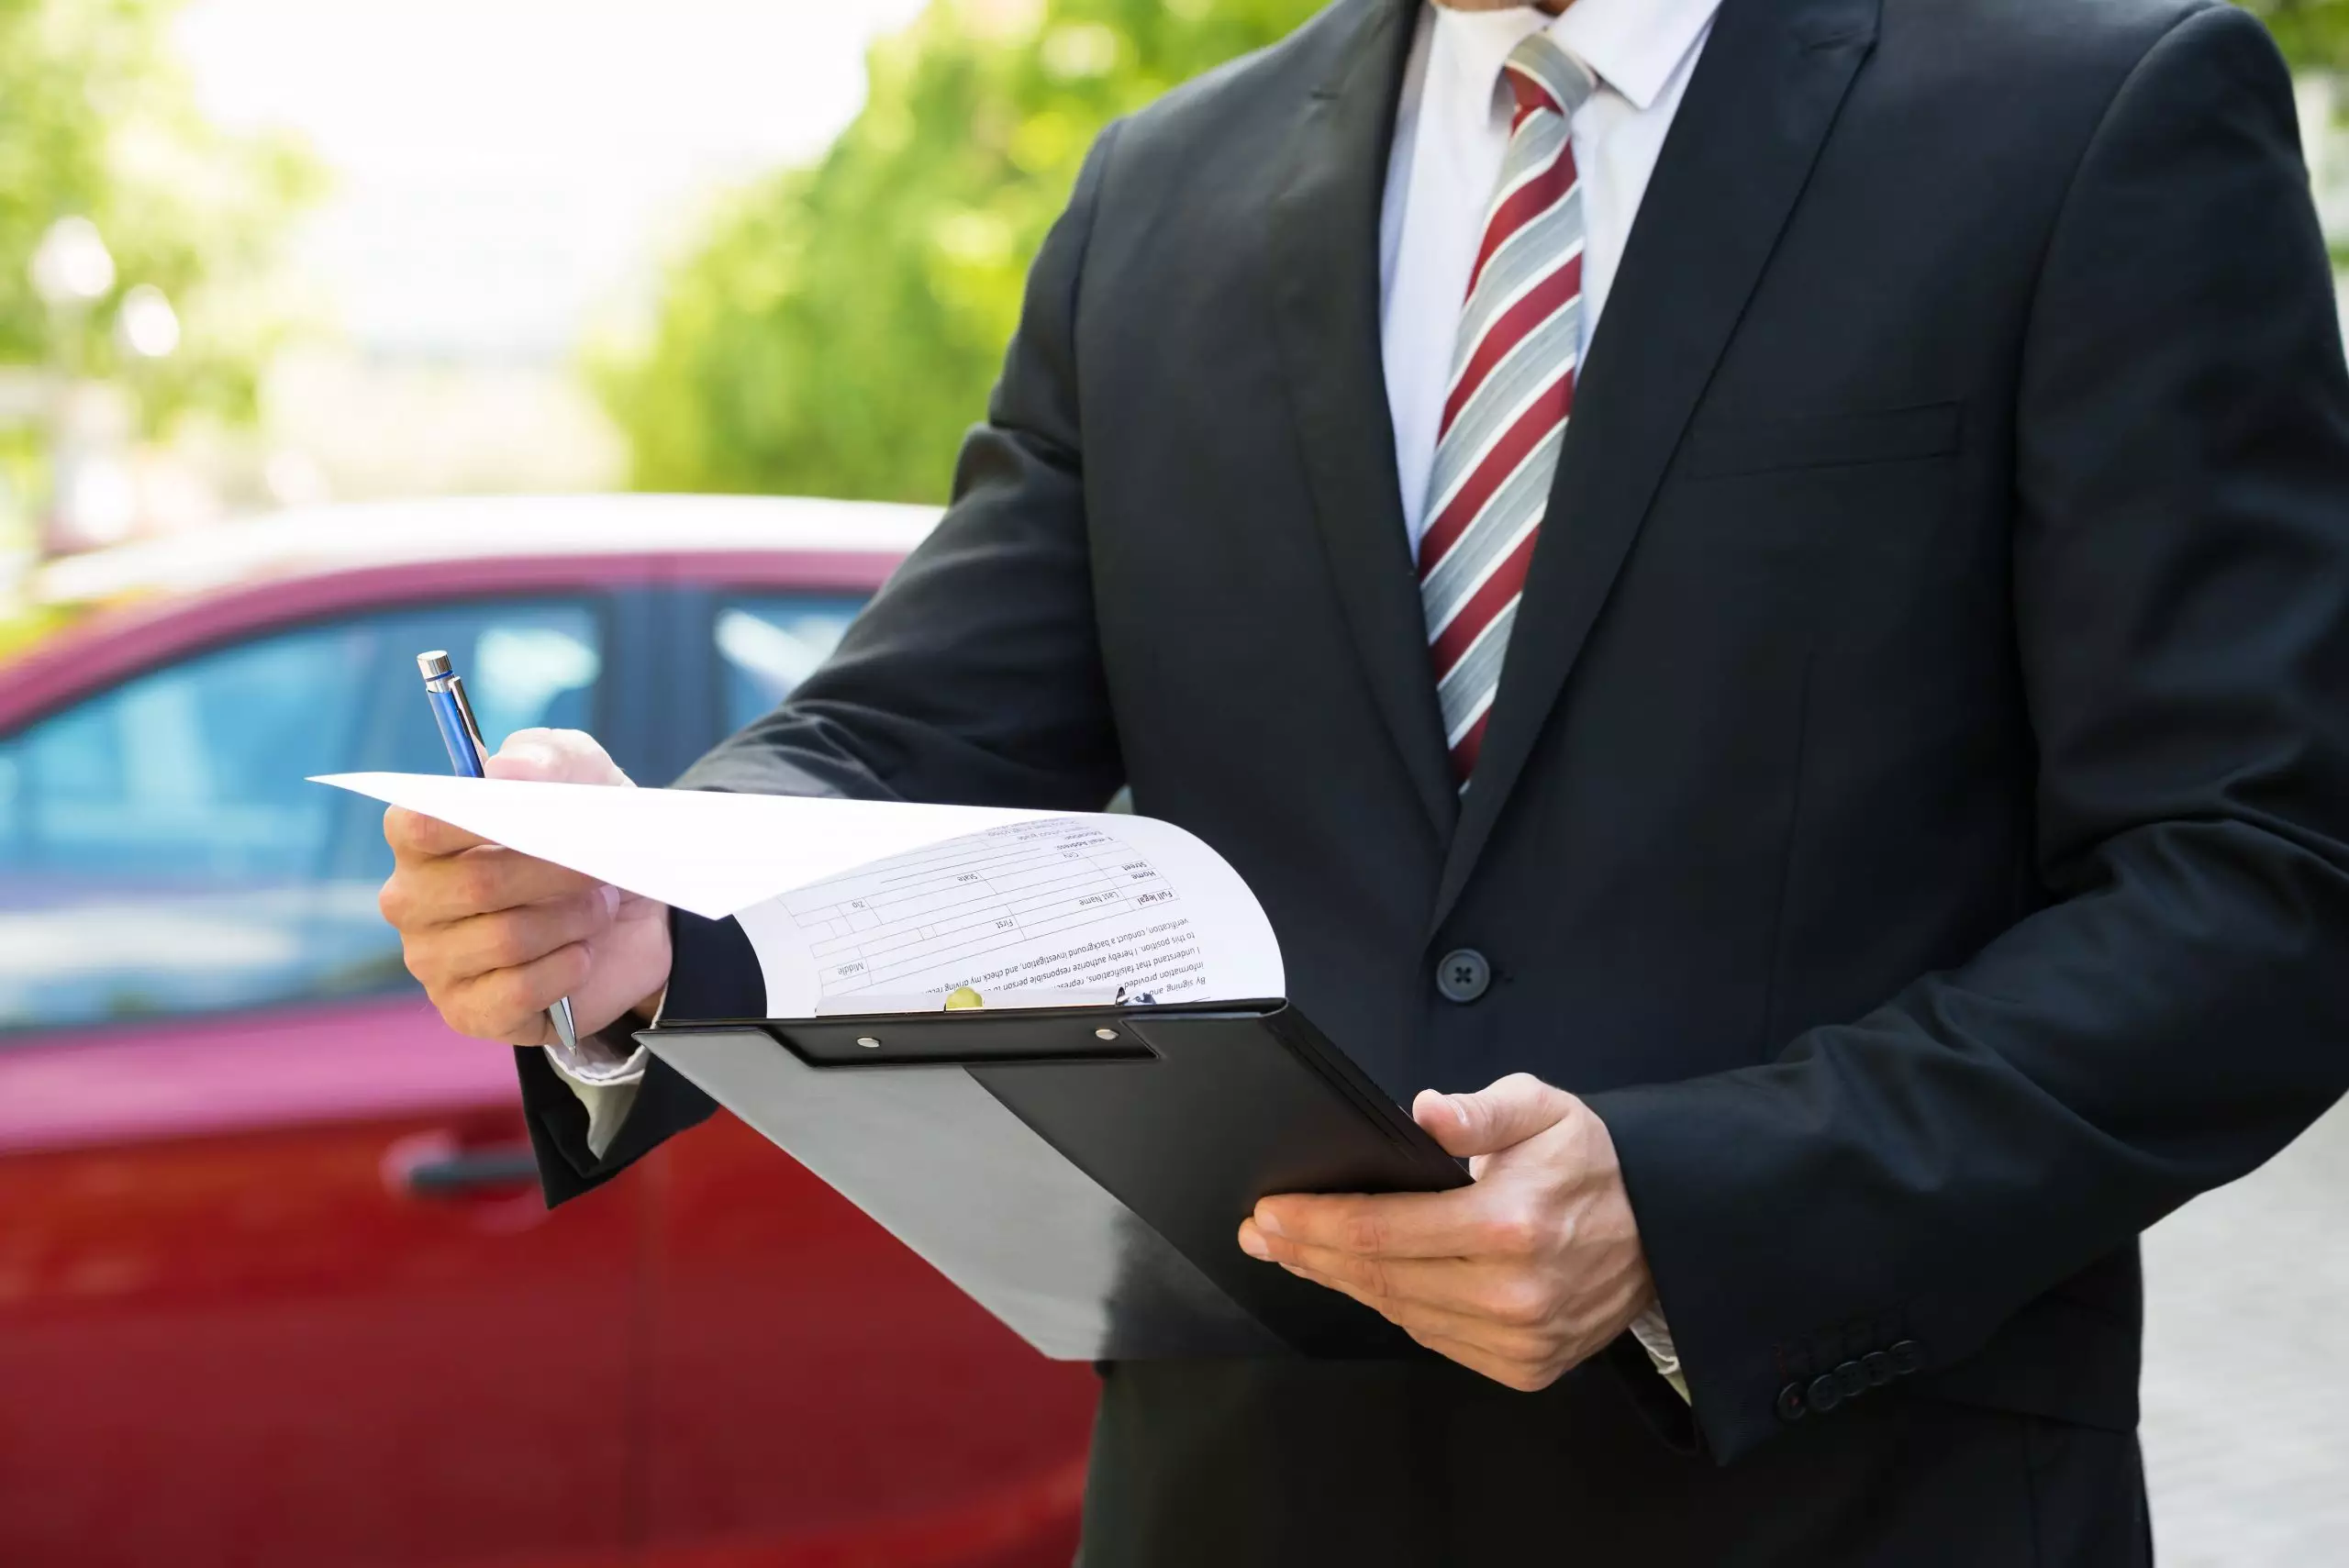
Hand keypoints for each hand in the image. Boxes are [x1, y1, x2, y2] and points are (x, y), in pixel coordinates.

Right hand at [378, 728, 671, 1045]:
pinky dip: (564, 970)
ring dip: (571, 921)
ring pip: (506, 939)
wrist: (636, 917)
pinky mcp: (468, 1011)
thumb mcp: (585, 778)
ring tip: (596, 910)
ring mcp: (434, 961)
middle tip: (596, 869)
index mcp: (422, 838)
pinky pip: (516, 992)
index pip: (416, 823)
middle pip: (477, 884)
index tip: (528, 814)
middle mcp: (413, 900)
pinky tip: (580, 955)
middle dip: (555, 874)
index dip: (472, 818)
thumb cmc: (586, 835)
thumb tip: (501, 771)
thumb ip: (544, 759)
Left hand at [1238, 1073, 1654, 1392]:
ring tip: (1297, 1254)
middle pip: (1378, 1278)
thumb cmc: (1593, 1163)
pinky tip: (1362, 1282)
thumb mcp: (1544, 1108)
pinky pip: (1435, 1338)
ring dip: (1340, 1282)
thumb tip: (1426, 1112)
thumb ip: (1481, 1110)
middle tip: (1262, 1232)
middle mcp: (1512, 1293)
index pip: (1380, 1231)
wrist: (1664, 1231)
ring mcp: (1519, 1339)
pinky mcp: (1524, 1367)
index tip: (1270, 1211)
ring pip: (1400, 1313)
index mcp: (1510, 1224)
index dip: (1315, 1222)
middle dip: (1308, 1252)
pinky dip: (1393, 1308)